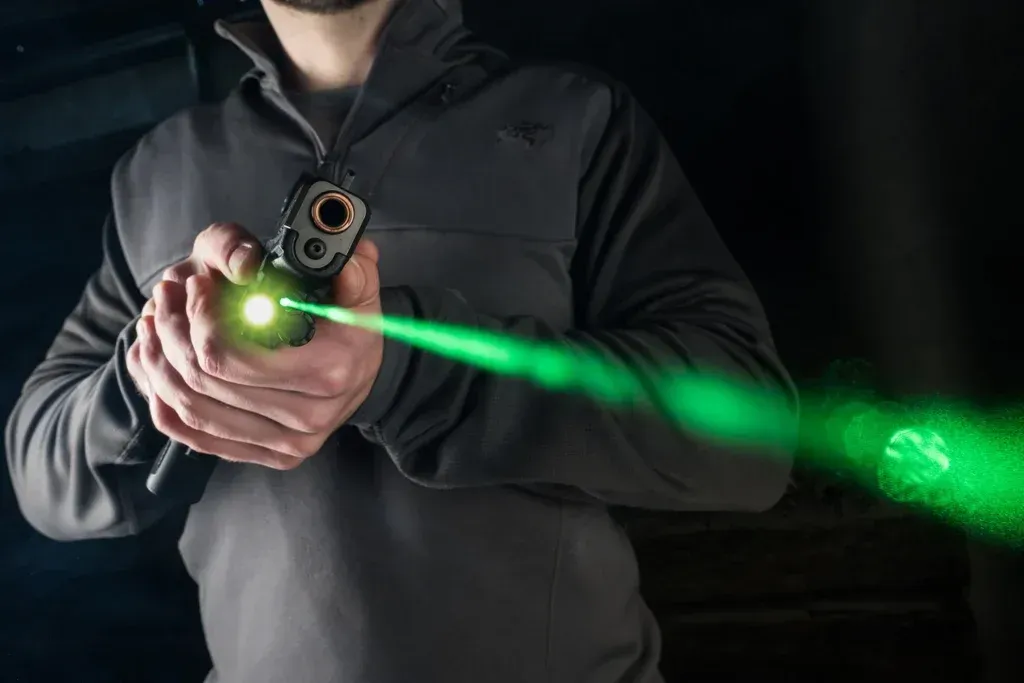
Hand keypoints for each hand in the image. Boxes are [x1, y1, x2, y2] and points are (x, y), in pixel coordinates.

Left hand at [126, 223, 383, 469]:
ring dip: (158, 361)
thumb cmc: (348, 325)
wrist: (363, 373)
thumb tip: (341, 263)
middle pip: (204, 381)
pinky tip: (156, 363)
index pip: (230, 358)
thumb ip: (349, 271)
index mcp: (328, 372)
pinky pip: (193, 436)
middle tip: (167, 295)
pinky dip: (163, 398)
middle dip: (172, 331)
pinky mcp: (267, 458)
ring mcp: (287, 445)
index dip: (199, 318)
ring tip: (156, 321)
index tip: (196, 284)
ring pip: (191, 408)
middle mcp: (308, 418)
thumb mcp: (355, 287)